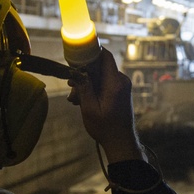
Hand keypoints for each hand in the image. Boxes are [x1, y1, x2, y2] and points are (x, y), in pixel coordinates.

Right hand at [67, 48, 143, 162]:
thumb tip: (78, 70)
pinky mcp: (119, 91)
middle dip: (83, 74)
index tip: (76, 55)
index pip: (105, 56)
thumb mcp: (90, 108)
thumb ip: (84, 87)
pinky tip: (83, 101)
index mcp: (115, 83)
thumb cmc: (106, 128)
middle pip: (100, 66)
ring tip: (75, 100)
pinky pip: (104, 83)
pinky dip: (93, 89)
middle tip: (71, 88)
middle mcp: (121, 81)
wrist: (121, 142)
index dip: (91, 51)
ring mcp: (122, 86)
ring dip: (86, 84)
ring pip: (100, 76)